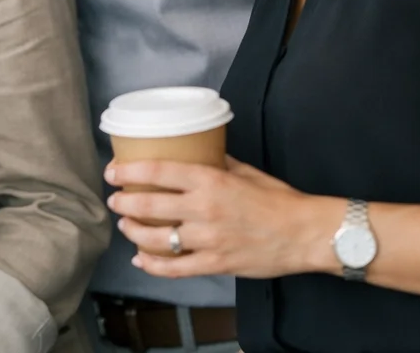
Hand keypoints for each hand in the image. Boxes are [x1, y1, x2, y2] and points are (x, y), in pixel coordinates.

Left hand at [105, 156, 341, 279]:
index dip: (128, 172)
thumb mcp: (245, 171)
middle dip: (124, 203)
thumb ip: (217, 162)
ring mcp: (208, 239)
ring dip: (133, 232)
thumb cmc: (278, 199)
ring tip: (125, 226)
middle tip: (115, 200)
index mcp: (210, 180)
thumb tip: (198, 152)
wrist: (306, 233)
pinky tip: (141, 259)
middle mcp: (204, 209)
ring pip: (157, 239)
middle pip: (149, 205)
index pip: (158, 172)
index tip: (113, 172)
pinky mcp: (216, 264)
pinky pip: (175, 268)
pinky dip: (153, 265)